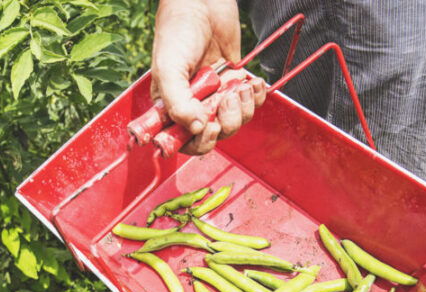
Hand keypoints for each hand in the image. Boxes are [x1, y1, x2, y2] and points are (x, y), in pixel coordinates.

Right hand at [151, 0, 266, 154]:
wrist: (202, 3)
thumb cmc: (177, 33)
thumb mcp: (168, 70)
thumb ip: (177, 103)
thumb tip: (197, 128)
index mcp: (171, 107)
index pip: (183, 141)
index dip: (198, 143)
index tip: (208, 128)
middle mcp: (194, 105)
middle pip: (214, 136)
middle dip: (225, 124)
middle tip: (226, 102)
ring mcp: (216, 95)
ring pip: (235, 122)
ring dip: (243, 109)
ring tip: (239, 87)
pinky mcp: (235, 83)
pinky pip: (251, 103)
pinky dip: (256, 96)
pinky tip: (252, 81)